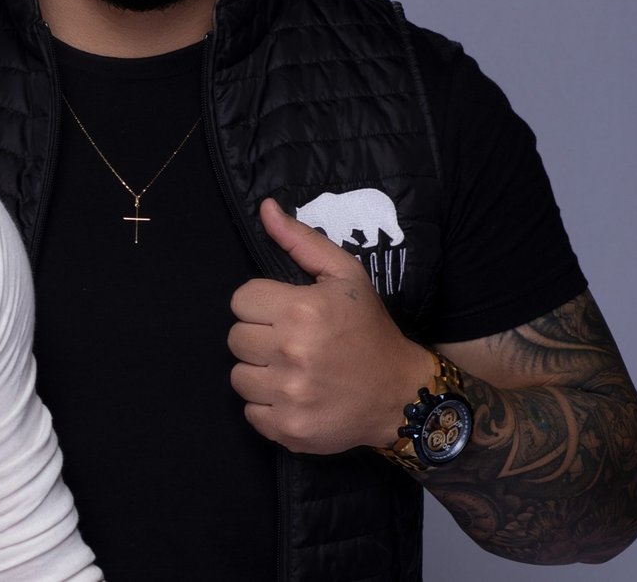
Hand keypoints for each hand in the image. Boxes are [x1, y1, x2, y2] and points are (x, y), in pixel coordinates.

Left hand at [228, 198, 433, 453]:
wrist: (401, 394)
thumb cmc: (369, 329)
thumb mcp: (344, 276)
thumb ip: (300, 240)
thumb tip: (265, 208)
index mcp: (301, 310)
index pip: (241, 300)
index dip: (260, 305)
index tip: (284, 313)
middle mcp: (292, 352)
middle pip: (235, 338)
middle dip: (258, 337)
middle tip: (288, 342)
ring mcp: (289, 395)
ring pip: (238, 377)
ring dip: (260, 373)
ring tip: (291, 369)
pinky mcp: (288, 429)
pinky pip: (250, 412)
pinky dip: (267, 406)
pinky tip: (294, 396)